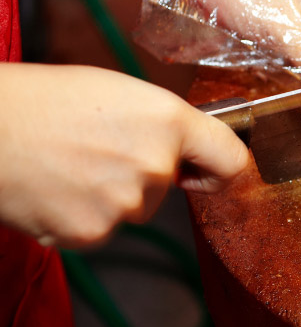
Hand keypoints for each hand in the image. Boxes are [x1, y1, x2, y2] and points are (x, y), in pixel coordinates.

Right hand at [0, 64, 248, 247]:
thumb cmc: (43, 100)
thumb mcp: (120, 93)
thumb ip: (164, 125)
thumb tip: (188, 155)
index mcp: (169, 121)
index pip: (230, 159)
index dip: (220, 169)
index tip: (209, 174)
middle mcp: (156, 165)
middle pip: (170, 185)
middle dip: (143, 173)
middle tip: (97, 149)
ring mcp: (125, 204)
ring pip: (134, 207)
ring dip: (110, 195)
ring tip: (69, 164)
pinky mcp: (92, 233)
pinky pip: (101, 228)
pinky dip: (81, 214)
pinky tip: (56, 187)